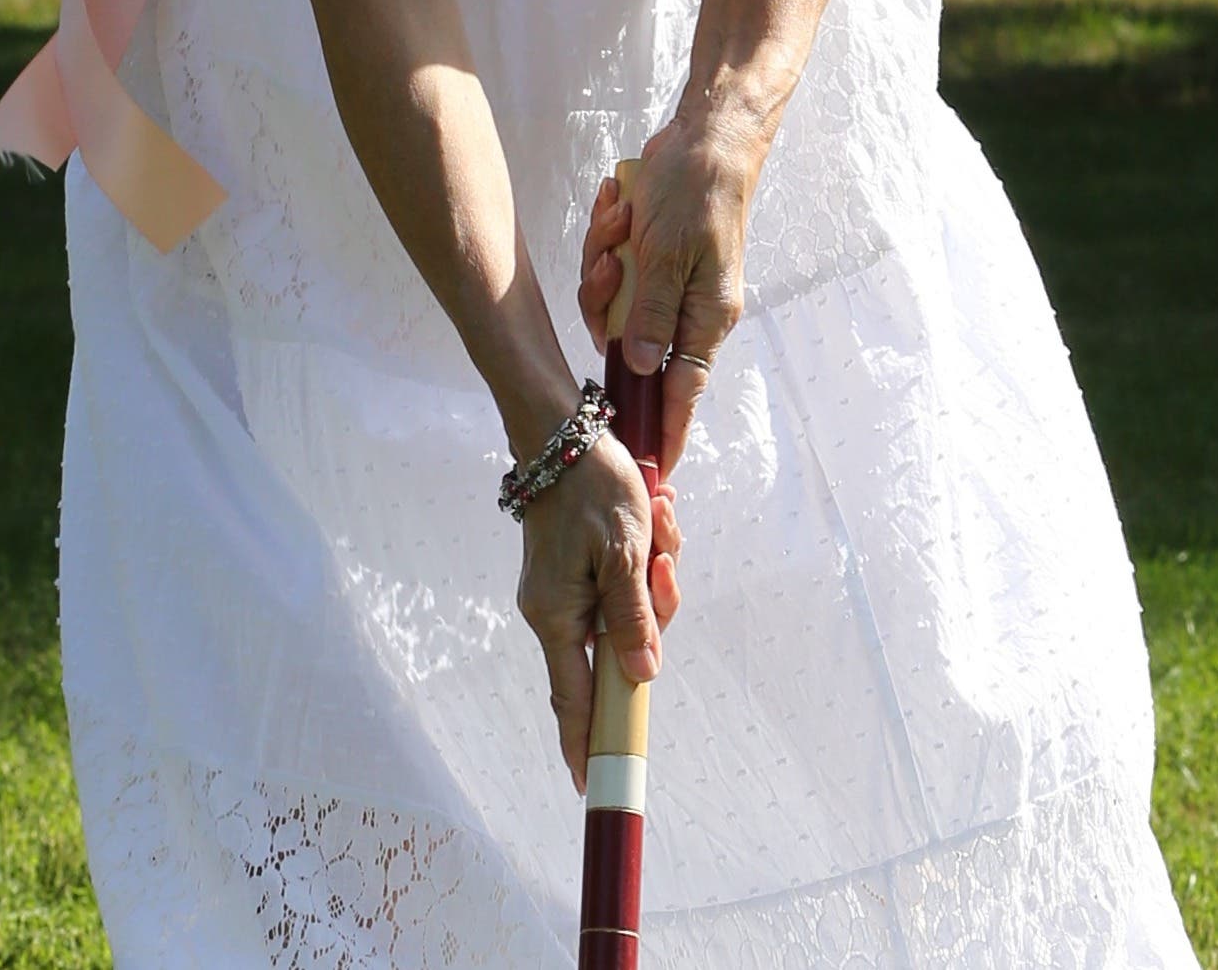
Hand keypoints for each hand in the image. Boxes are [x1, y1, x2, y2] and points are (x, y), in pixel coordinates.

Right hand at [514, 430, 682, 791]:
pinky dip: (646, 554)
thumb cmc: (594, 490)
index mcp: (558, 618)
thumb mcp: (625, 554)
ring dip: (656, 571)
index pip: (574, 698)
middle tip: (662, 558)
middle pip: (618, 647)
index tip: (592, 784)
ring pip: (629, 611)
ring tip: (658, 519)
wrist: (562, 433)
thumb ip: (632, 619)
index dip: (586, 741)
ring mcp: (565, 591)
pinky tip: (655, 514)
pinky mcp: (577, 569)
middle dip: (655, 608)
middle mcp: (555, 612)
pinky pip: (622, 583)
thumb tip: (642, 677)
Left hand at [578, 123, 760, 472]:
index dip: (664, 432)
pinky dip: (608, 238)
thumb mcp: (669, 255)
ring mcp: (668, 282)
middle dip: (605, 302)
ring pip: (612, 304)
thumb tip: (643, 371)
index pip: (684, 391)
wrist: (707, 132)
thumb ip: (654, 316)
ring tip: (621, 218)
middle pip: (629, 343)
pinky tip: (620, 205)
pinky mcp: (651, 258)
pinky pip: (612, 270)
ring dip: (604, 261)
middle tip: (613, 262)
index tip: (647, 474)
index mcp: (707, 316)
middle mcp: (689, 306)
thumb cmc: (699, 190)